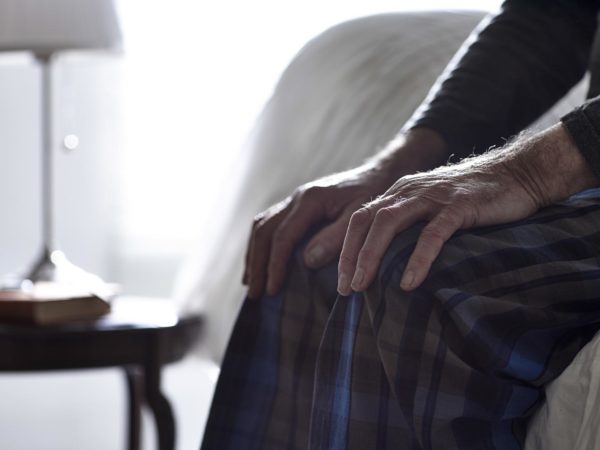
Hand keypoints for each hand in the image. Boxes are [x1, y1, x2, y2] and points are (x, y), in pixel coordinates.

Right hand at [244, 128, 447, 298]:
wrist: (381, 172)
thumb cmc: (374, 196)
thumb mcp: (361, 218)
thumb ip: (336, 238)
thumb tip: (308, 261)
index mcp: (310, 200)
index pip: (283, 237)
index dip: (275, 265)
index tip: (274, 290)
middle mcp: (297, 197)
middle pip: (263, 231)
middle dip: (257, 264)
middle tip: (255, 294)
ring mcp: (295, 199)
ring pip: (261, 225)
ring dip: (254, 254)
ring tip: (251, 283)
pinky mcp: (298, 205)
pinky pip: (270, 223)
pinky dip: (261, 245)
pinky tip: (262, 262)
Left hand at [337, 123, 597, 294]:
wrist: (517, 172)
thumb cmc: (472, 199)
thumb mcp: (431, 207)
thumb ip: (409, 224)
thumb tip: (386, 261)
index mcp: (398, 193)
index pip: (359, 219)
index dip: (344, 249)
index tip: (340, 281)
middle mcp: (408, 191)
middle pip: (365, 221)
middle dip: (349, 256)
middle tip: (345, 289)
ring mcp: (432, 196)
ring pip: (388, 223)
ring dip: (370, 256)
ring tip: (362, 287)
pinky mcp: (458, 205)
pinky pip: (431, 234)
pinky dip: (417, 259)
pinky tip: (408, 283)